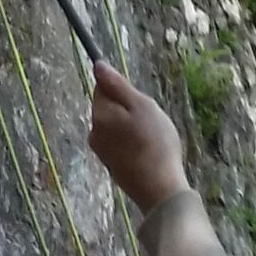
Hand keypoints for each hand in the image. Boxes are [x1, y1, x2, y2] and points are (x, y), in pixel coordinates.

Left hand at [89, 62, 187, 213]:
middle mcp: (94, 133)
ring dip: (131, 128)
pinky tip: (147, 152)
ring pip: (116, 127)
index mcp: (99, 114)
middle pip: (109, 108)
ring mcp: (102, 152)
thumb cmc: (155, 142)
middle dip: (128, 110)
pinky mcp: (112, 167)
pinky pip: (120, 144)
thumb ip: (117, 85)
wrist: (160, 189)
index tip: (139, 103)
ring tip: (150, 138)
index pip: (102, 88)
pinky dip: (132, 144)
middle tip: (149, 122)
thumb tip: (98, 66)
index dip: (123, 91)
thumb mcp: (141, 105)